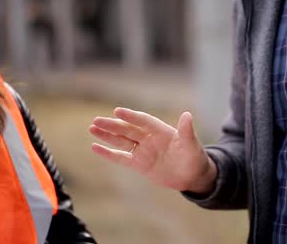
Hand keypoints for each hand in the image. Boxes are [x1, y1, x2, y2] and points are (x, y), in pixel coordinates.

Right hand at [90, 108, 216, 193]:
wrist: (192, 175)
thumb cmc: (194, 157)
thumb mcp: (192, 144)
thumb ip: (187, 131)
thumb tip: (187, 115)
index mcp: (161, 130)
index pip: (143, 121)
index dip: (131, 116)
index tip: (118, 111)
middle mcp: (149, 138)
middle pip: (128, 130)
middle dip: (113, 125)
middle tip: (97, 120)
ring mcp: (143, 150)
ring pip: (121, 141)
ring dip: (107, 135)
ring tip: (92, 128)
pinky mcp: (139, 164)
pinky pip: (121, 157)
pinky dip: (109, 153)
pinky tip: (95, 146)